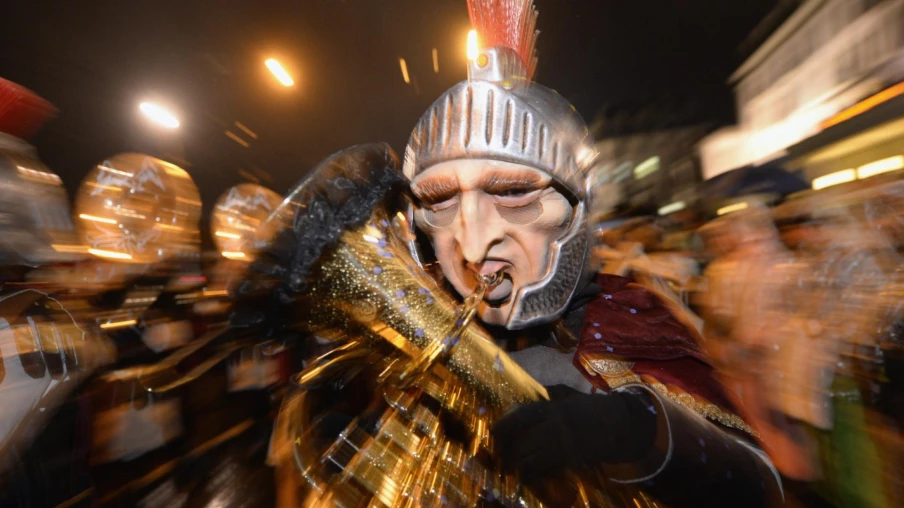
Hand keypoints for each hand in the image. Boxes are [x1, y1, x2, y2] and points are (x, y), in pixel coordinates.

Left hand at [491, 385, 656, 482]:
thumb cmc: (594, 409)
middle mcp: (555, 425)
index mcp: (553, 408)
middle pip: (521, 440)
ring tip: (513, 469)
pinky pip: (546, 470)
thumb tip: (529, 393)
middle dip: (507, 452)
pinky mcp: (571, 459)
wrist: (621, 426)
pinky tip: (530, 476)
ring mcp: (563, 444)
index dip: (504, 425)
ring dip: (519, 466)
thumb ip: (550, 394)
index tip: (494, 433)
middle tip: (500, 458)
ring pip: (530, 458)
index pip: (522, 415)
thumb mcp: (570, 396)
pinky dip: (534, 474)